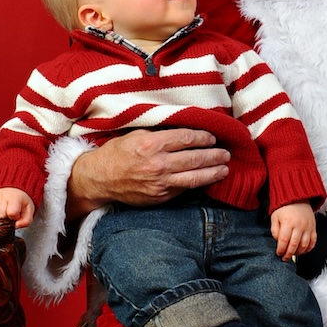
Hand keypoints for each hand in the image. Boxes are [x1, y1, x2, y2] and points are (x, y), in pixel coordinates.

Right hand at [0, 187, 34, 228]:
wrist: (13, 189)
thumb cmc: (21, 200)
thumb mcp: (29, 210)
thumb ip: (26, 221)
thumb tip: (16, 226)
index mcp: (15, 197)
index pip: (11, 213)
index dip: (14, 217)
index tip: (17, 214)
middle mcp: (3, 196)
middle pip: (1, 215)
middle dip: (7, 218)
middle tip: (11, 213)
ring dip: (0, 217)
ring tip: (5, 211)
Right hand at [67, 128, 230, 218]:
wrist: (99, 179)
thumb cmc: (117, 153)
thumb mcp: (136, 134)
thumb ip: (160, 133)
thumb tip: (185, 130)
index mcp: (152, 144)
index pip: (186, 138)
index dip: (203, 137)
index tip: (212, 137)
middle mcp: (158, 164)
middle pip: (195, 158)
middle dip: (214, 156)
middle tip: (226, 154)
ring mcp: (160, 183)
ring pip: (194, 178)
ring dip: (213, 173)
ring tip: (224, 169)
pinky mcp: (159, 197)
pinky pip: (183, 189)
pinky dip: (196, 184)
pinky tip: (205, 179)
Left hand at [270, 202, 315, 259]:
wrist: (298, 199)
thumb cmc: (285, 208)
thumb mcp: (275, 216)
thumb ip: (274, 230)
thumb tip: (278, 241)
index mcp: (288, 222)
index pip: (284, 240)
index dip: (281, 249)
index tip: (278, 253)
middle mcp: (299, 225)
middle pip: (294, 245)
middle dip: (288, 254)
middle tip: (285, 258)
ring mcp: (308, 227)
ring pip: (304, 245)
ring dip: (298, 253)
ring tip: (293, 254)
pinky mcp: (313, 228)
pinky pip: (313, 242)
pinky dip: (308, 249)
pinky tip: (303, 250)